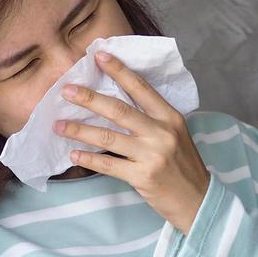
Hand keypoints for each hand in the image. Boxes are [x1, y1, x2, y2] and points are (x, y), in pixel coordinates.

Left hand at [54, 50, 210, 234]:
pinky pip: (109, 165)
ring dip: (79, 130)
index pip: (141, 88)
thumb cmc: (183, 166)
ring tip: (59, 125)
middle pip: (119, 110)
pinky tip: (74, 155)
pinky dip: (89, 159)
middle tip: (66, 90)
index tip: (98, 56)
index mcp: (170, 118)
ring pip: (108, 137)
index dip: (119, 71)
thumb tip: (116, 104)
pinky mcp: (143, 176)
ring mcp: (152, 155)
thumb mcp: (176, 135)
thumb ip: (153, 119)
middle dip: (89, 99)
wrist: (198, 200)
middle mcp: (161, 133)